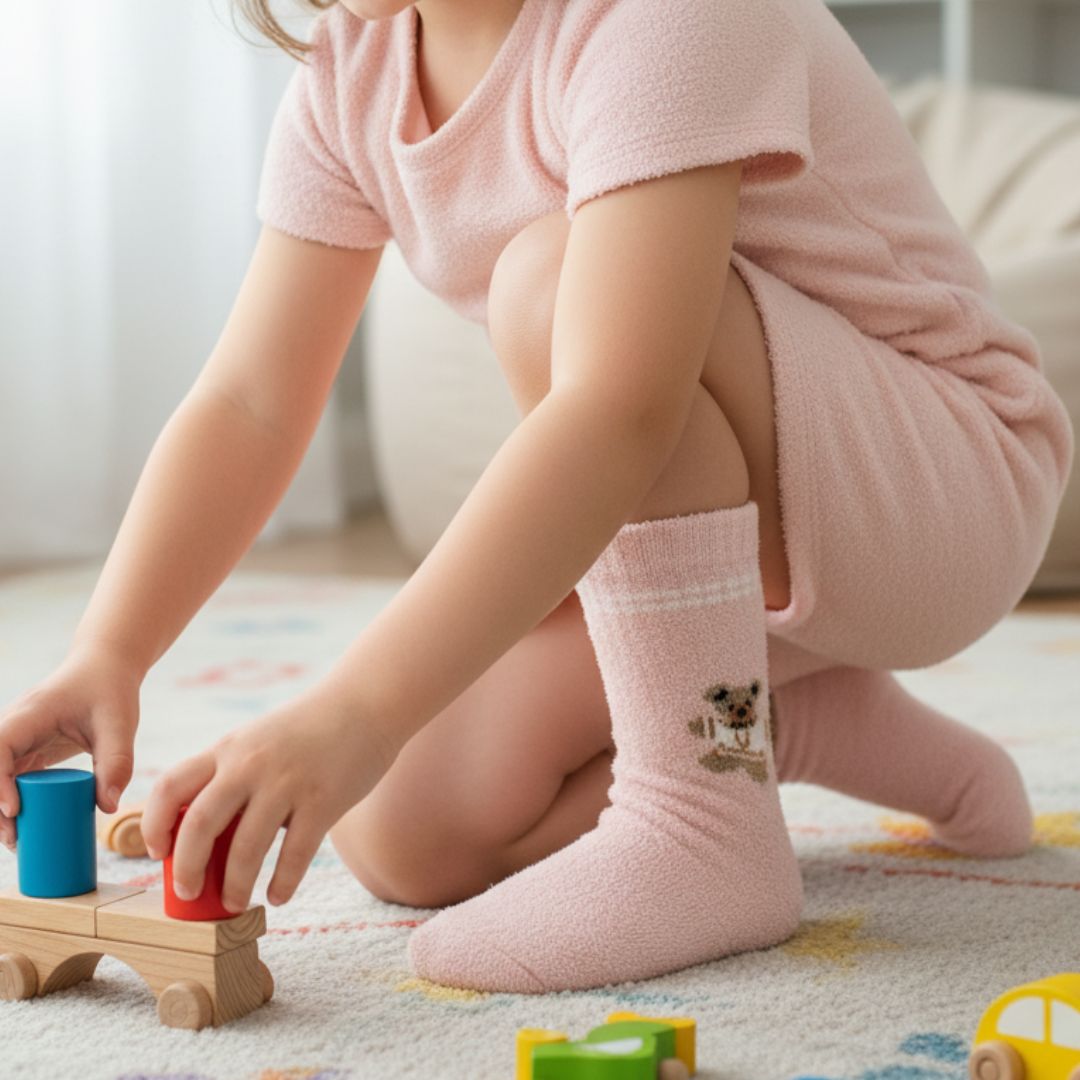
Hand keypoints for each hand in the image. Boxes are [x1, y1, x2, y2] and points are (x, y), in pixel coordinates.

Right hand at [0, 643, 141, 849]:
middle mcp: (13, 729)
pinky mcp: (26, 752)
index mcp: (27, 716)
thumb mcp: (119, 724)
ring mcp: (17, 742)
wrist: (106, 669)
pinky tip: (21, 830)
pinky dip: (10, 804)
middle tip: (15, 839)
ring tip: (17, 842)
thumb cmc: (110, 690)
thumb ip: (117, 762)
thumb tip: (107, 807)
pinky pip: (9, 781)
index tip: (13, 811)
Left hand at [140, 684, 398, 913]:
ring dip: (235, 885)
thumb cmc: (307, 730)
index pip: (170, 786)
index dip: (153, 823)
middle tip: (188, 893)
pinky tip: (279, 895)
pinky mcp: (324, 800)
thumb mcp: (257, 741)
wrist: (365, 703)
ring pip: (246, 848)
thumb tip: (204, 839)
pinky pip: (296, 853)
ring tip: (235, 903)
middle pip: (200, 824)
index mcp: (228, 749)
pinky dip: (283, 882)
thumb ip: (230, 777)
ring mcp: (288, 782)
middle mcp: (251, 764)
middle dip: (186, 868)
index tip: (155, 851)